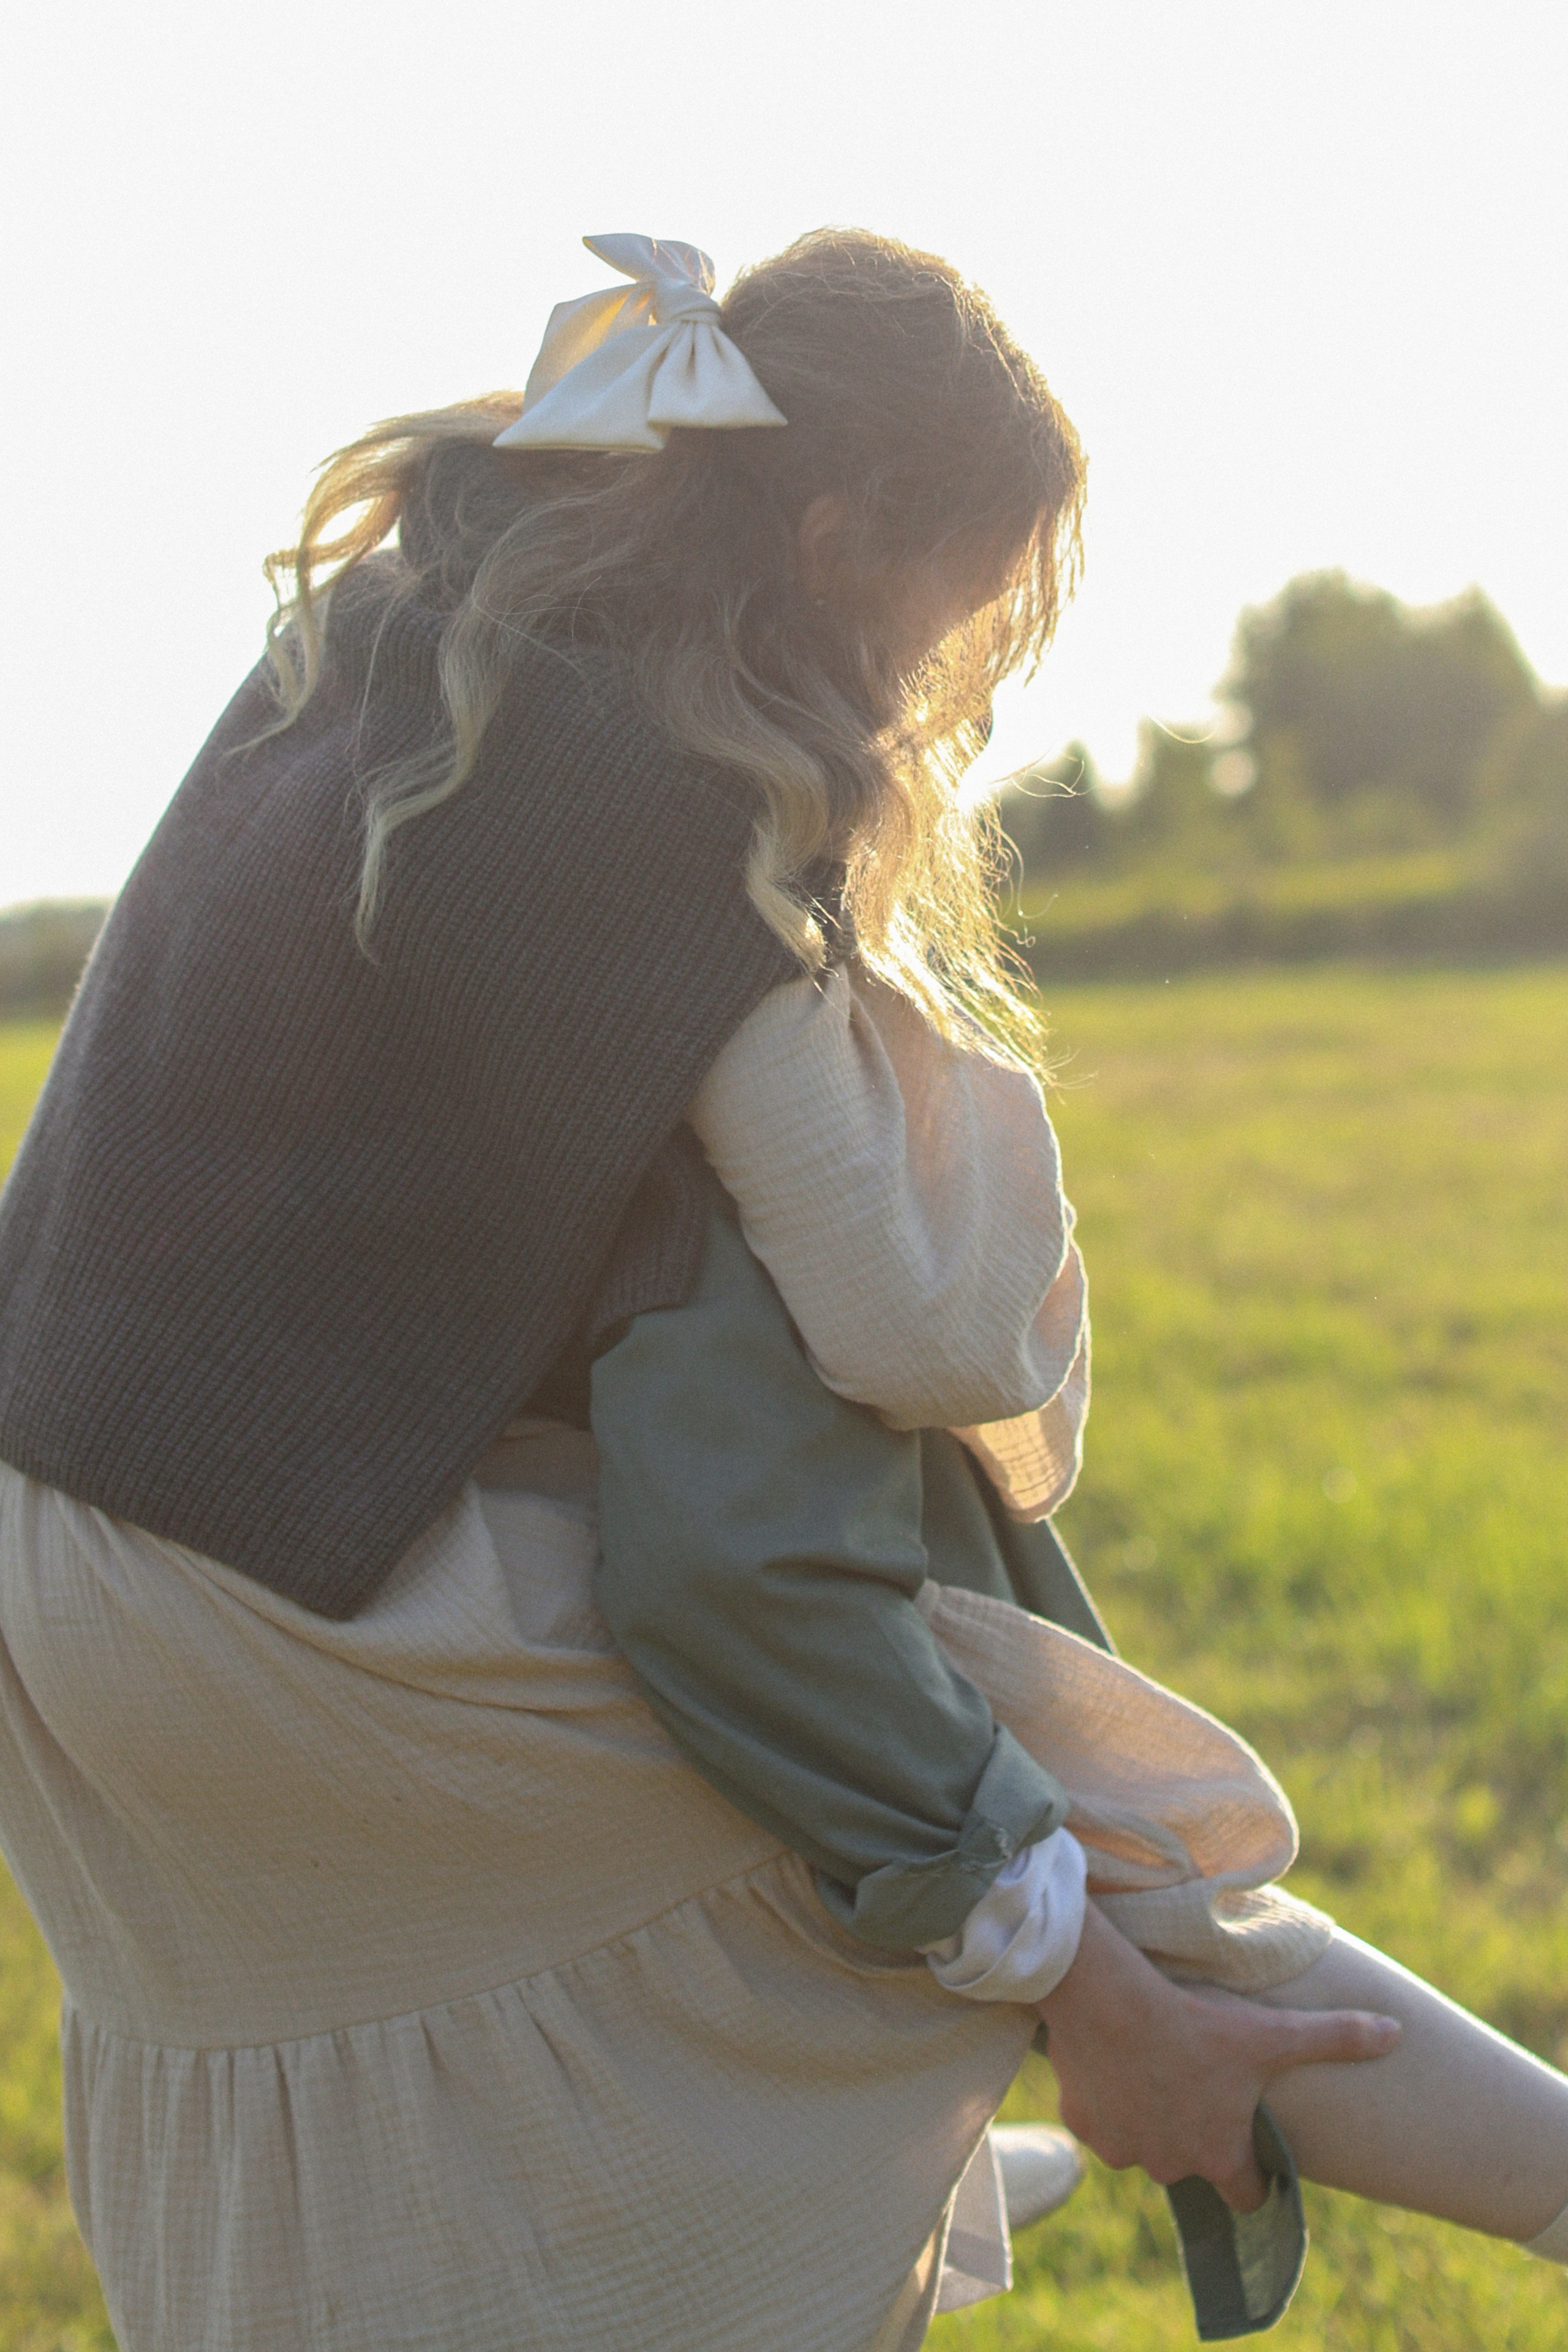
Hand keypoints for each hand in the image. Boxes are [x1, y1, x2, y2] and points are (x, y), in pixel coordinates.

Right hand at [1037, 1901, 1400, 2210]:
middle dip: (1194, 2133)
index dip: (1252, 2173)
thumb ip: (1336, 2038)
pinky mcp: (1082, 2124)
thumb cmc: (1197, 2023)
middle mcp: (1171, 2164)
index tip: (1249, 2145)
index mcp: (1218, 2154)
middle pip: (1190, 2163)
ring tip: (1154, 2069)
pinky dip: (1108, 2101)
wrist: (1110, 2002)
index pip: (1246, 2194)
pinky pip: (1100, 2122)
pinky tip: (1116, 2063)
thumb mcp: (1272, 2033)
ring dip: (1150, 2119)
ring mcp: (1122, 2149)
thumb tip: (1398, 2034)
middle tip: (1197, 2084)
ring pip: (1142, 2144)